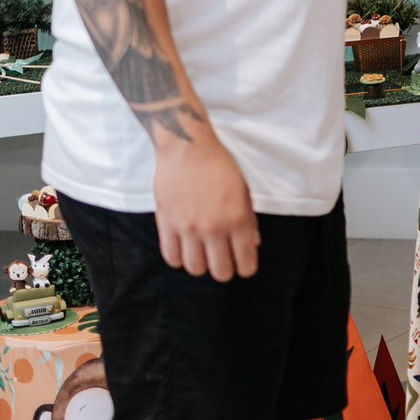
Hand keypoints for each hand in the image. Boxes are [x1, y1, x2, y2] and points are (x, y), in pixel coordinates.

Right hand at [153, 126, 259, 280]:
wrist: (187, 147)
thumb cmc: (219, 166)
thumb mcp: (243, 191)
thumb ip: (248, 220)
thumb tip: (252, 244)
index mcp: (238, 219)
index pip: (245, 262)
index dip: (245, 268)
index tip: (242, 264)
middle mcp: (214, 227)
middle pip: (220, 272)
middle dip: (224, 270)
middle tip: (222, 261)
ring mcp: (189, 227)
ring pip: (195, 268)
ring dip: (200, 265)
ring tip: (201, 253)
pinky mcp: (167, 223)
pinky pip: (171, 257)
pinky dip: (179, 258)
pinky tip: (184, 249)